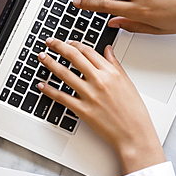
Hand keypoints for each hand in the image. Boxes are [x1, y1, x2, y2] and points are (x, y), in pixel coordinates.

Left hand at [38, 39, 165, 174]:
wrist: (133, 133)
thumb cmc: (133, 111)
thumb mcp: (127, 82)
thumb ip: (115, 64)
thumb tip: (108, 49)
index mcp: (110, 72)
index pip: (88, 51)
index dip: (75, 44)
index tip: (67, 42)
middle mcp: (99, 81)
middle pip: (73, 57)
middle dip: (58, 46)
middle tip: (50, 42)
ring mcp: (89, 95)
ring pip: (64, 74)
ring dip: (50, 63)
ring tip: (42, 57)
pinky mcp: (82, 110)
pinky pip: (61, 97)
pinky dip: (49, 90)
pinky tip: (42, 85)